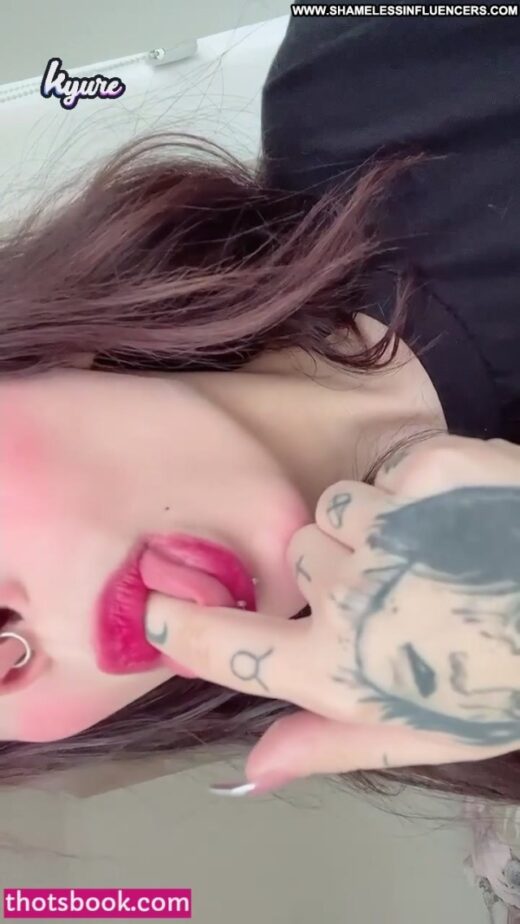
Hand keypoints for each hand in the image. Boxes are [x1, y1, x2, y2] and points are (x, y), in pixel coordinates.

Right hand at [144, 435, 519, 792]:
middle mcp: (349, 595)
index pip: (228, 645)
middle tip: (404, 588)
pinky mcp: (429, 468)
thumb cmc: (512, 677)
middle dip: (340, 571)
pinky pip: (387, 472)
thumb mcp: (425, 733)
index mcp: (342, 666)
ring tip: (437, 550)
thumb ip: (330, 742)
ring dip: (375, 526)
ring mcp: (388, 525)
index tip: (156, 611)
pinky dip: (418, 489)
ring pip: (337, 510)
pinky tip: (465, 517)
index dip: (183, 630)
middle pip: (299, 560)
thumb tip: (248, 768)